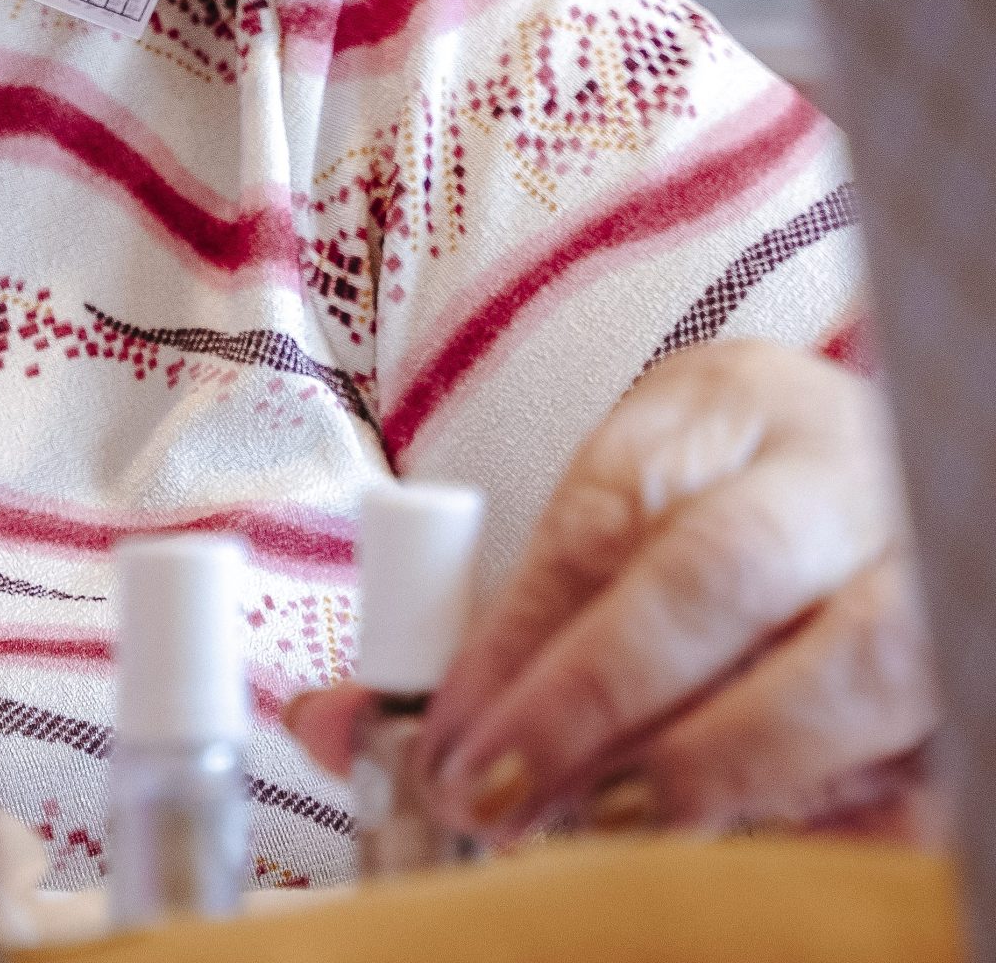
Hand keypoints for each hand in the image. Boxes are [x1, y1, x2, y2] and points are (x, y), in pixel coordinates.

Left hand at [290, 340, 937, 839]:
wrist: (886, 485)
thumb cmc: (719, 509)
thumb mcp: (605, 517)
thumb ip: (488, 621)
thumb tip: (328, 728)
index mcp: (729, 408)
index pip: (607, 519)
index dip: (523, 643)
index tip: (448, 738)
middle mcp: (845, 474)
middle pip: (719, 579)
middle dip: (597, 703)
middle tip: (500, 796)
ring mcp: (936, 570)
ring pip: (848, 672)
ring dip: (715, 768)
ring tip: (608, 830)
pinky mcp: (979, 673)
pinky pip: (923, 763)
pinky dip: (834, 819)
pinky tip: (738, 852)